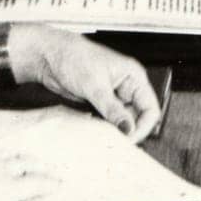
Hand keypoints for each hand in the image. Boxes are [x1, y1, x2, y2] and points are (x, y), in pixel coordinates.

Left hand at [6, 25, 161, 140]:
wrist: (50, 56)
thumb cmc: (74, 57)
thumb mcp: (95, 86)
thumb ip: (112, 109)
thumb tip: (128, 129)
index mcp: (134, 77)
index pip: (150, 108)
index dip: (142, 126)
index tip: (128, 139)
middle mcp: (127, 87)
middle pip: (138, 117)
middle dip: (128, 131)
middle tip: (114, 143)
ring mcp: (113, 95)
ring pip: (122, 120)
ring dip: (115, 131)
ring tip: (104, 139)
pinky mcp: (100, 102)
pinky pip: (108, 120)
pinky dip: (104, 128)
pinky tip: (96, 133)